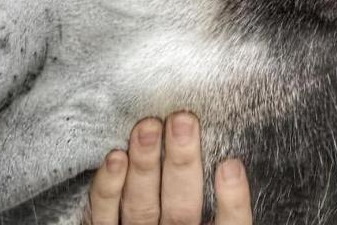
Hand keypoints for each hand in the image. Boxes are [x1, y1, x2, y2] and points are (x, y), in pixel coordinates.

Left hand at [86, 112, 252, 224]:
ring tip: (148, 127)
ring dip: (145, 164)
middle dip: (181, 163)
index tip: (231, 165)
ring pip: (142, 206)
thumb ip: (219, 206)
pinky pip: (104, 214)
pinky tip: (116, 157)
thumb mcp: (203, 217)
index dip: (232, 200)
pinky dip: (109, 187)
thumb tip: (229, 159)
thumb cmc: (175, 220)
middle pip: (182, 210)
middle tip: (183, 121)